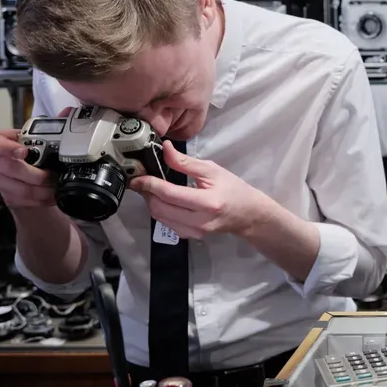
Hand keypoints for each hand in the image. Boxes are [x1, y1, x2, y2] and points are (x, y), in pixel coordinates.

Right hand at [0, 128, 56, 209]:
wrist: (37, 182)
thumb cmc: (38, 156)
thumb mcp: (46, 139)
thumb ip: (55, 126)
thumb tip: (68, 112)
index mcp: (3, 141)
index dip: (2, 146)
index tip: (23, 152)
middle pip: (4, 167)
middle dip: (31, 174)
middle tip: (50, 175)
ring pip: (15, 187)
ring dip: (39, 190)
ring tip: (55, 187)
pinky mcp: (7, 196)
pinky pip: (21, 200)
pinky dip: (40, 199)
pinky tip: (51, 196)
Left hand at [129, 142, 271, 239]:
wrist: (248, 214)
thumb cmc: (233, 189)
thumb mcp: (212, 170)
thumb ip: (185, 162)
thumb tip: (164, 149)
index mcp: (208, 202)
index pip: (170, 194)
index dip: (150, 184)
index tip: (138, 176)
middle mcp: (200, 221)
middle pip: (160, 208)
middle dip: (147, 194)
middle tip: (143, 181)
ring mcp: (195, 232)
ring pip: (160, 218)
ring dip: (151, 202)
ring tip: (152, 189)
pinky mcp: (191, 237)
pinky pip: (167, 224)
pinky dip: (160, 211)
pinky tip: (164, 201)